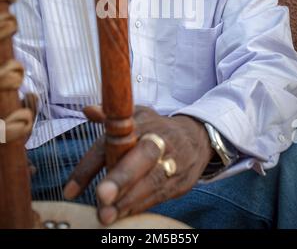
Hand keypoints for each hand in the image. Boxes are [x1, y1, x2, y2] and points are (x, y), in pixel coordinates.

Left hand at [64, 106, 213, 224]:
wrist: (196, 138)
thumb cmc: (157, 128)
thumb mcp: (137, 115)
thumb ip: (110, 116)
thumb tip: (87, 110)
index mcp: (143, 123)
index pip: (113, 140)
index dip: (91, 164)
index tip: (70, 190)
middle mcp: (158, 140)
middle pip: (143, 156)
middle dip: (122, 176)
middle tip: (102, 196)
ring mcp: (172, 161)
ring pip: (152, 181)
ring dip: (128, 200)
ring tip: (106, 216)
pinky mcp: (179, 181)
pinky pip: (159, 195)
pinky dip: (139, 207)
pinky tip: (122, 216)